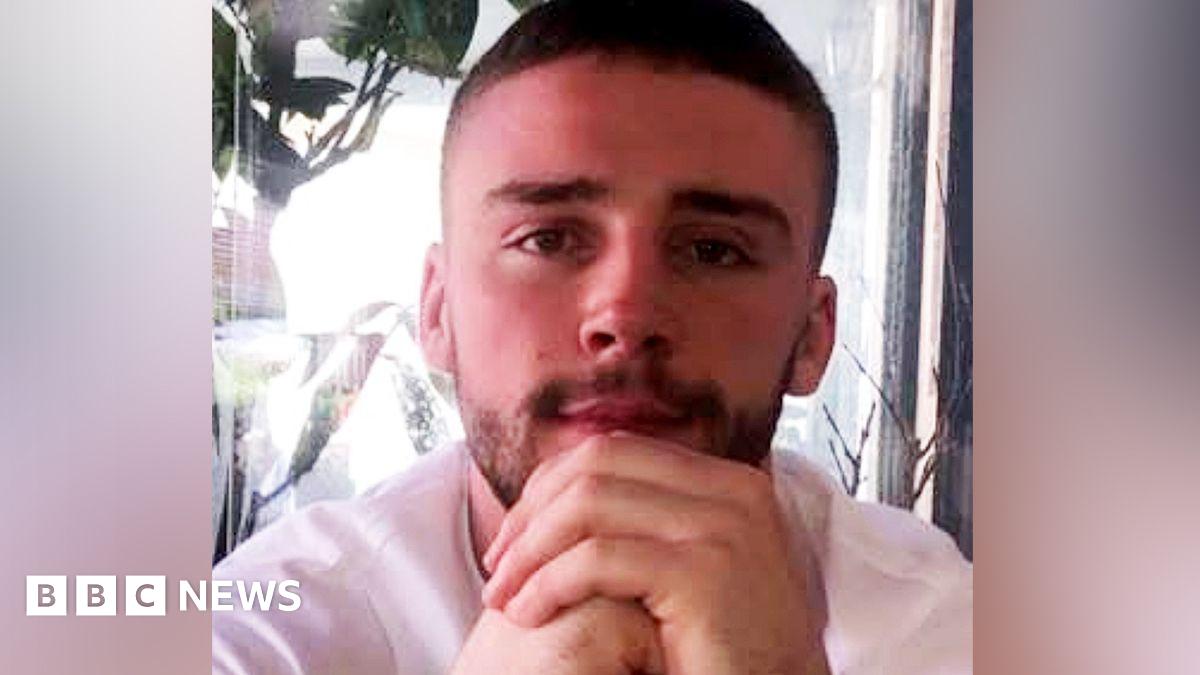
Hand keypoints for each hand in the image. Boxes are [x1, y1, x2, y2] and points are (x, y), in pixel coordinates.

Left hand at [481, 432, 828, 674]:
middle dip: (532, 512)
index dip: (549, 485)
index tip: (514, 537)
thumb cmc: (728, 653)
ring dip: (530, 551)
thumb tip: (561, 498)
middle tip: (499, 567)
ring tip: (504, 597)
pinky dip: (549, 584)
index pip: (615, 451)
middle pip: (597, 464)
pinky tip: (530, 614)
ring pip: (589, 504)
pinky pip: (598, 559)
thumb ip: (649, 526)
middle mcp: (734, 491)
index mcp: (729, 483)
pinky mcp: (706, 575)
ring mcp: (724, 528)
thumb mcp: (693, 570)